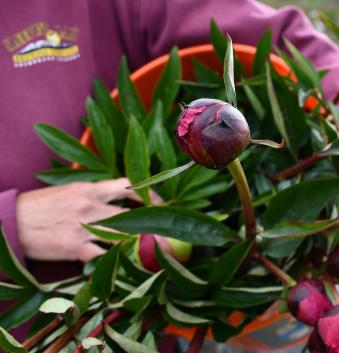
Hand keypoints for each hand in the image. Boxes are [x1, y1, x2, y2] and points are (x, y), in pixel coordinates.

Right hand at [16, 178, 159, 262]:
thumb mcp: (67, 191)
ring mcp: (83, 227)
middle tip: (167, 235)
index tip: (161, 204)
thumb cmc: (39, 206)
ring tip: (154, 252)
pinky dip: (114, 261)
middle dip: (152, 226)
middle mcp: (90, 206)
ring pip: (122, 235)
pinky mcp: (74, 247)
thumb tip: (116, 197)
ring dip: (139, 244)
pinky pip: (101, 256)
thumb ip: (93, 194)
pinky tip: (125, 266)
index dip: (149, 194)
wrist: (10, 221)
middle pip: (132, 214)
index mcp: (89, 189)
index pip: (128, 186)